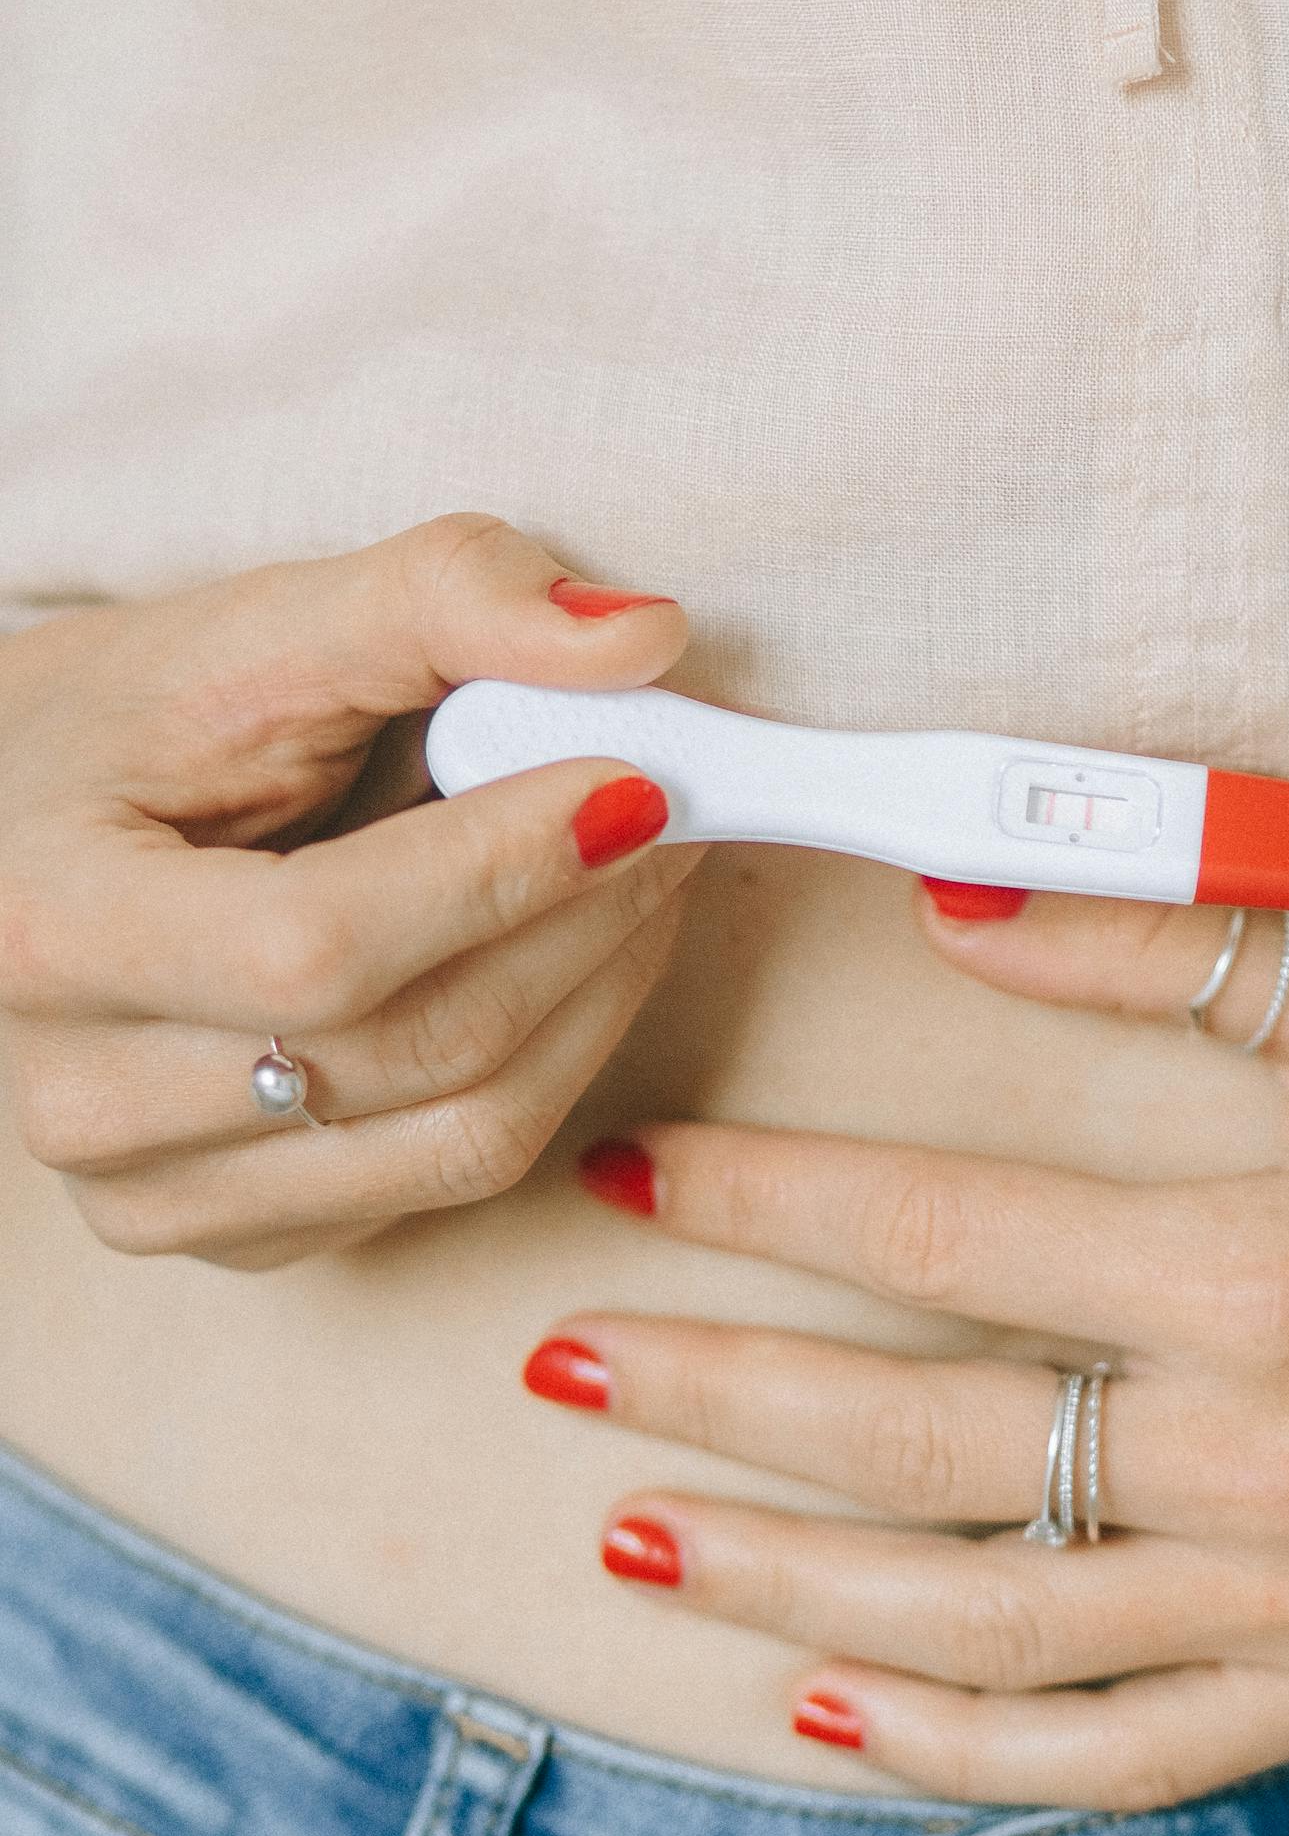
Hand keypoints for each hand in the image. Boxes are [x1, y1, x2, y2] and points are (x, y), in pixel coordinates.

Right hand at [0, 514, 704, 1268]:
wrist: (28, 840)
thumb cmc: (142, 728)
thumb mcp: (260, 626)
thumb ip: (440, 598)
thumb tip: (643, 636)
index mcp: (54, 929)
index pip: (323, 947)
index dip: (505, 869)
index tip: (636, 784)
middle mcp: (83, 1101)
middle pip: (419, 1052)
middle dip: (589, 922)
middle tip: (677, 812)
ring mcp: (160, 1195)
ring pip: (467, 1138)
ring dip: (600, 996)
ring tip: (645, 876)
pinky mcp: (244, 1238)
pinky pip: (458, 1174)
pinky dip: (556, 1060)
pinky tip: (569, 954)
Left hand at [525, 884, 1288, 1809]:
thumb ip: (1168, 941)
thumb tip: (957, 903)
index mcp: (1261, 1272)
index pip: (937, 1235)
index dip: (760, 1201)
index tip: (635, 1174)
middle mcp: (1261, 1463)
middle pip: (912, 1440)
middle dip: (707, 1398)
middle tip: (557, 1362)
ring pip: (977, 1624)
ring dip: (778, 1585)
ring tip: (633, 1535)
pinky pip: (1112, 1754)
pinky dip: (958, 1747)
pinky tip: (831, 1711)